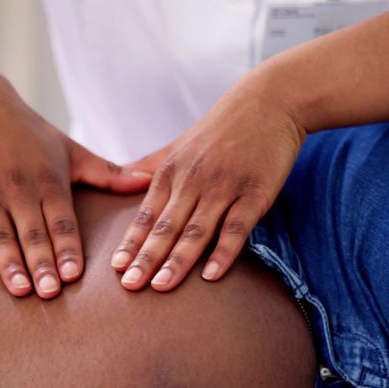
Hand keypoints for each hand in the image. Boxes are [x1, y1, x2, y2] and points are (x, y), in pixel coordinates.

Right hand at [0, 72, 149, 297]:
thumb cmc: (29, 133)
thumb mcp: (70, 149)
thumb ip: (108, 173)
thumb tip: (149, 183)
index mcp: (48, 179)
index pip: (61, 220)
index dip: (67, 247)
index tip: (73, 275)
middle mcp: (17, 186)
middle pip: (31, 231)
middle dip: (41, 262)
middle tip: (50, 293)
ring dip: (9, 264)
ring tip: (21, 291)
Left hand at [110, 72, 305, 291]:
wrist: (271, 100)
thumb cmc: (223, 125)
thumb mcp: (180, 144)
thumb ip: (150, 165)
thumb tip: (120, 177)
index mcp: (172, 171)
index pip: (147, 214)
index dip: (132, 242)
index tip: (116, 268)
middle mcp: (194, 181)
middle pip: (166, 226)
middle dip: (147, 257)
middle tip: (130, 286)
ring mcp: (225, 187)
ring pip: (197, 230)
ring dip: (178, 260)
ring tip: (161, 286)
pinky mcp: (255, 194)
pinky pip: (236, 228)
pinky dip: (224, 252)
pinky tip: (212, 275)